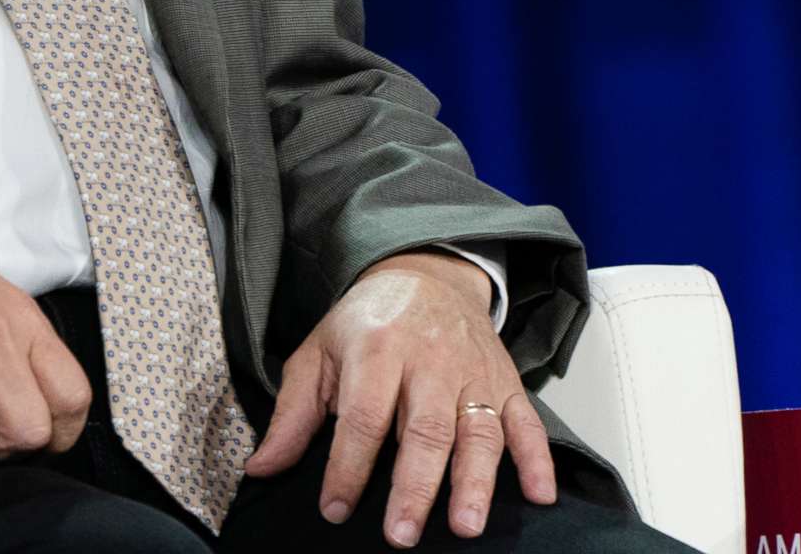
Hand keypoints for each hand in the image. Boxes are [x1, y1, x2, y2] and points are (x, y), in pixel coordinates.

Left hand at [244, 252, 554, 545]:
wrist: (424, 274)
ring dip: (476, 482)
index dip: (348, 466)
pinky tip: (539, 494)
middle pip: (424, 429)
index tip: (334, 509)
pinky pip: (526, 421)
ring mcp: (472, 372)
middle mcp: (428, 361)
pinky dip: (537, 458)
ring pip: (479, 430)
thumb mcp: (317, 354)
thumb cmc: (365, 323)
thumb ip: (293, 415)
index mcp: (375, 349)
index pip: (362, 416)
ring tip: (465, 526)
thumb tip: (261, 467)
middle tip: (401, 535)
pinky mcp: (506, 381)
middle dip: (413, 487)